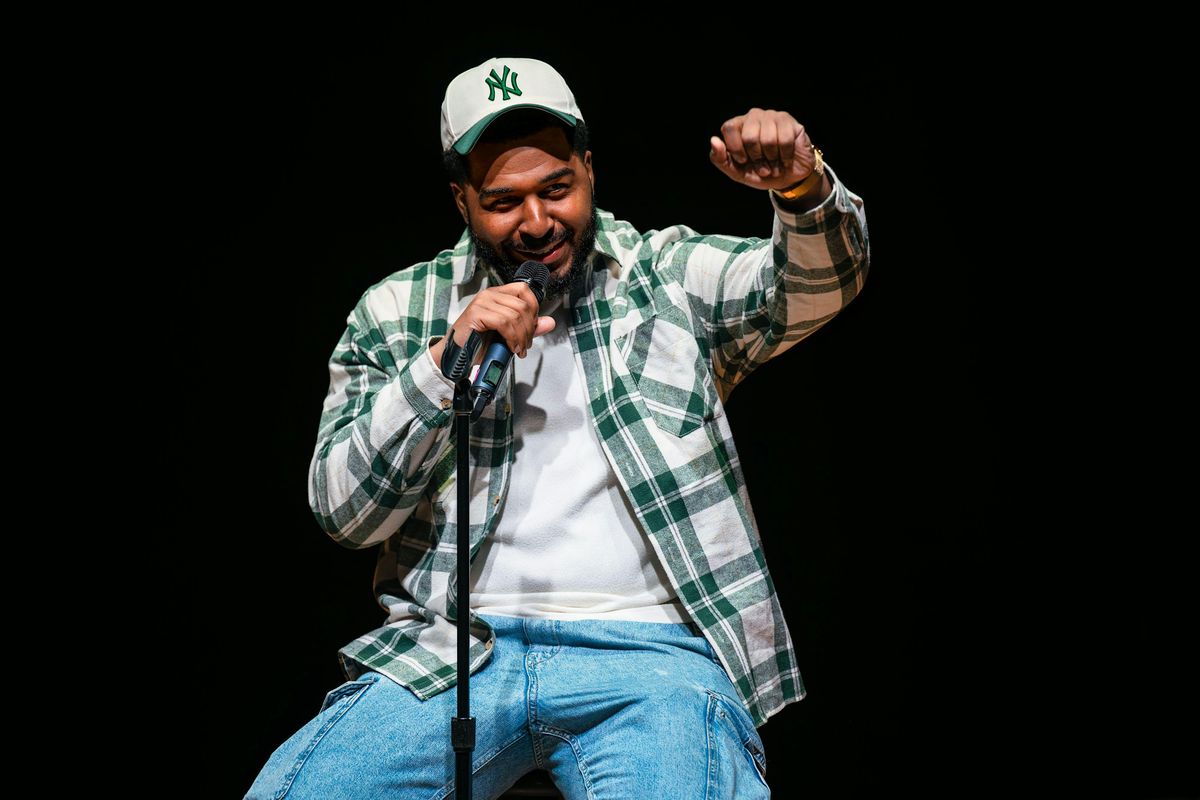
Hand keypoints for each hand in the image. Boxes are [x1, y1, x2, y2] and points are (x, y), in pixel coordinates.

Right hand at [430, 282, 555, 365]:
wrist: (458, 355)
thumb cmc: (479, 343)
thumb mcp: (510, 334)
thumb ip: (528, 327)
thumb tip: (550, 322)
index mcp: (498, 294)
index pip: (525, 290)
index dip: (534, 309)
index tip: (532, 328)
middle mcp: (490, 294)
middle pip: (523, 305)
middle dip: (529, 329)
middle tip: (525, 344)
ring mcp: (482, 302)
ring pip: (515, 315)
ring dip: (521, 336)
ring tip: (518, 348)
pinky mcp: (476, 313)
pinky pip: (503, 322)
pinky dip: (511, 337)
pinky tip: (511, 347)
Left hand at [709, 108, 816, 190]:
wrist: (786, 179)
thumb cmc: (759, 173)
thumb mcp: (736, 172)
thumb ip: (720, 159)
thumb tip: (714, 140)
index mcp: (738, 125)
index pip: (729, 128)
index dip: (736, 149)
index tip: (743, 161)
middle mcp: (754, 116)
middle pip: (749, 136)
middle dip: (756, 158)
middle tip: (762, 167)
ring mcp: (772, 116)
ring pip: (768, 139)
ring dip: (772, 159)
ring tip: (774, 164)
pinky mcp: (789, 122)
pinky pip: (785, 140)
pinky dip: (784, 156)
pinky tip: (785, 159)